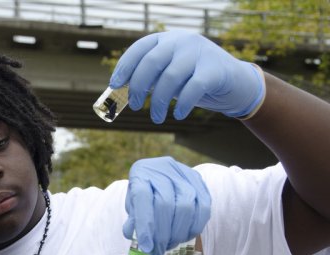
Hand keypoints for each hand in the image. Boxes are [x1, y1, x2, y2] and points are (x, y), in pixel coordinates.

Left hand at [110, 30, 264, 122]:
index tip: (115, 86)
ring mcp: (200, 53)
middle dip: (138, 86)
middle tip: (134, 106)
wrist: (236, 83)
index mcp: (167, 40)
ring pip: (170, 77)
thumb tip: (119, 95)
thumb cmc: (193, 81)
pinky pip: (193, 88)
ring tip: (156, 118)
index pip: (140, 49)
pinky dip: (182, 104)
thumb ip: (148, 80)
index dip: (124, 67)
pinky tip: (178, 115)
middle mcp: (182, 41)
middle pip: (151, 62)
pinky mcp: (215, 69)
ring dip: (158, 102)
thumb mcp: (168, 77)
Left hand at [122, 157, 210, 254]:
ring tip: (170, 245)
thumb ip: (134, 219)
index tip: (146, 246)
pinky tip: (185, 236)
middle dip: (162, 234)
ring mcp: (183, 173)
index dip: (145, 224)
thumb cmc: (144, 193)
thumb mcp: (132, 205)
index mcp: (141, 173)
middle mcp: (162, 169)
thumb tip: (137, 238)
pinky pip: (203, 208)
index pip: (142, 197)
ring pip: (186, 207)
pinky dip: (194, 227)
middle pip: (165, 204)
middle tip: (158, 251)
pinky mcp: (199, 181)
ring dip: (178, 233)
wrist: (161, 175)